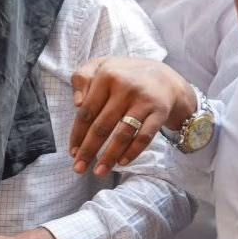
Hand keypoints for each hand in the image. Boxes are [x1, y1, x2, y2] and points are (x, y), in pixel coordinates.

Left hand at [69, 57, 195, 176]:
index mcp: (107, 75)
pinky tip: (121, 163)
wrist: (165, 77)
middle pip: (102, 126)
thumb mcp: (102, 66)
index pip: (87, 111)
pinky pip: (144, 137)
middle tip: (78, 168)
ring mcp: (144, 100)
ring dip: (109, 157)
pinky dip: (132, 152)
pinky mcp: (159, 112)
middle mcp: (125, 87)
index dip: (78, 134)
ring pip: (123, 134)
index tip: (72, 152)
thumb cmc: (125, 75)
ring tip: (98, 172)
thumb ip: (82, 77)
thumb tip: (77, 103)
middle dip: (88, 150)